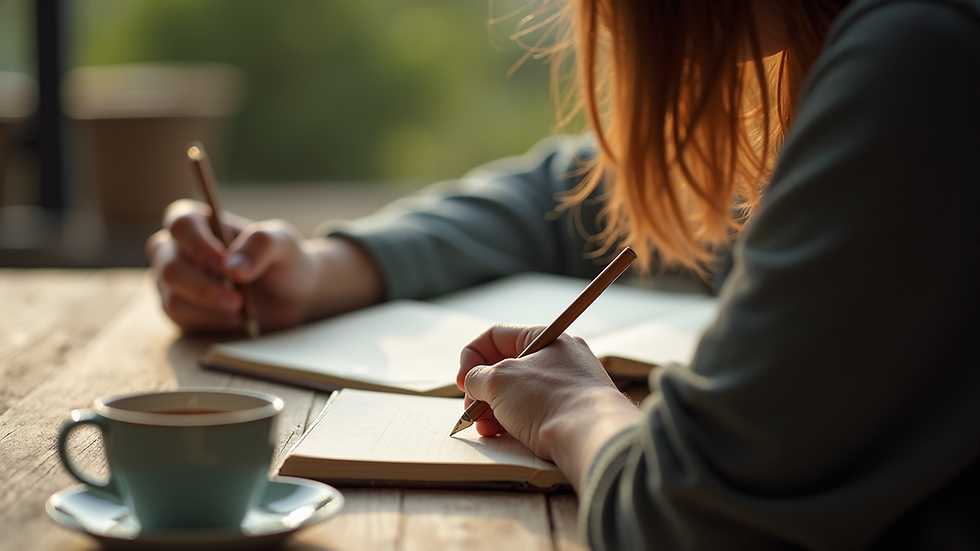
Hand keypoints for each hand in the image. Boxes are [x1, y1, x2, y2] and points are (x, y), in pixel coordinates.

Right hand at [146, 199, 383, 333]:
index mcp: (201, 222)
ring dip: (204, 307)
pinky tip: (238, 323)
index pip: (180, 222)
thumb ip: (262, 243)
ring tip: (243, 312)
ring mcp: (180, 283)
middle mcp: (181, 250)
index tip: (225, 262)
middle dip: (199, 284)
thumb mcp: (286, 244)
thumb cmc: (292, 261)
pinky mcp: (187, 313)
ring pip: (169, 296)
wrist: (302, 294)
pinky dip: (207, 324)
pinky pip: (182, 321)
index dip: (196, 243)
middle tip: (237, 299)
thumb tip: (233, 266)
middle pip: (164, 262)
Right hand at [456, 324, 640, 488]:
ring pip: (516, 392)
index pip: (496, 336)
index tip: (463, 382)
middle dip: (481, 388)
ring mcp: (564, 386)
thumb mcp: (500, 380)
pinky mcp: (566, 412)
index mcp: (545, 338)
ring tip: (484, 427)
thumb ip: (478, 377)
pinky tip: (499, 434)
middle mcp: (557, 358)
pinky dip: (510, 421)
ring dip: (492, 408)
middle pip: (505, 366)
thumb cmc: (550, 400)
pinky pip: (531, 411)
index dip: (472, 356)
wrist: (590, 435)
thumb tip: (472, 382)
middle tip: (471, 408)